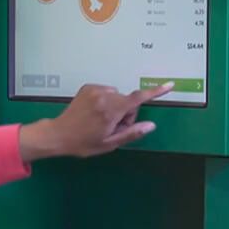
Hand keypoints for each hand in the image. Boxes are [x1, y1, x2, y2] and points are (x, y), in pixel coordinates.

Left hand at [18, 82, 173, 161]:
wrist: (59, 134)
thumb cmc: (84, 143)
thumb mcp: (109, 144)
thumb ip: (132, 133)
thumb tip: (151, 125)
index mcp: (111, 111)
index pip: (138, 99)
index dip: (156, 92)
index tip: (169, 85)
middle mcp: (104, 96)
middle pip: (128, 101)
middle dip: (126, 113)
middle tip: (112, 128)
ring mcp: (95, 90)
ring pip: (118, 96)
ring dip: (115, 107)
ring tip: (101, 121)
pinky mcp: (88, 87)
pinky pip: (106, 92)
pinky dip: (105, 101)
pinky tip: (94, 113)